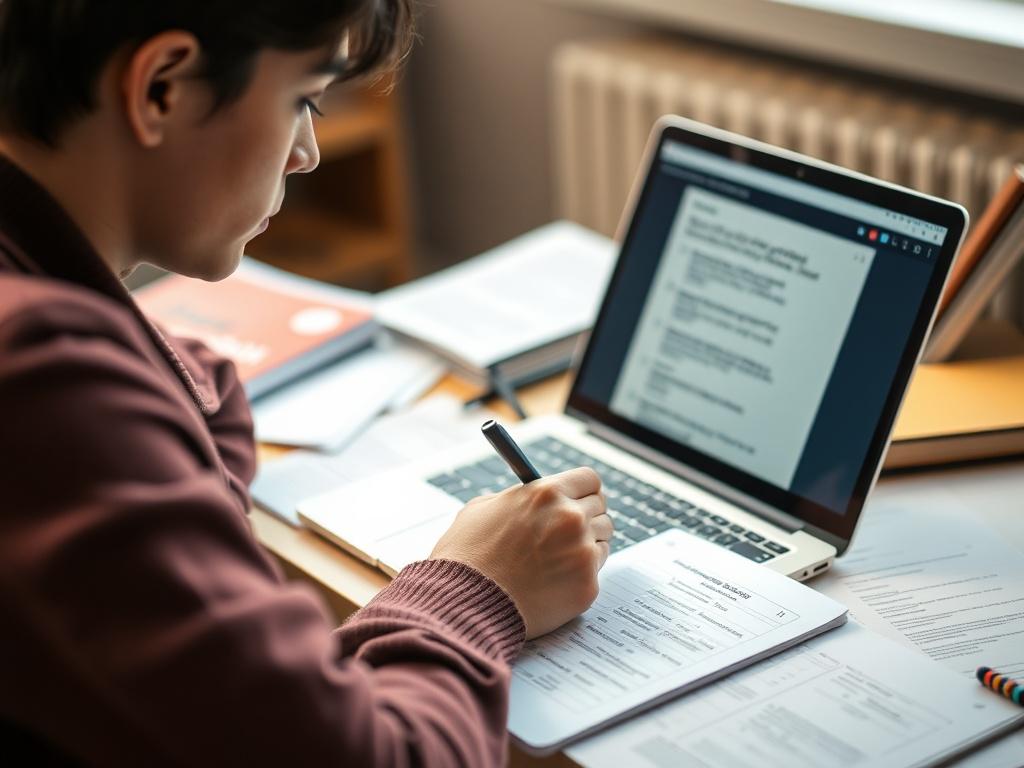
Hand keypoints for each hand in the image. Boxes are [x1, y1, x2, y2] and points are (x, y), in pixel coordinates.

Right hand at [430, 468, 610, 638]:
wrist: (465, 604)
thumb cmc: (467, 556)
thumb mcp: (483, 509)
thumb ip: (519, 499)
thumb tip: (535, 500)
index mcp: (547, 493)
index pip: (589, 480)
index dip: (583, 490)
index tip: (579, 499)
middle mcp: (570, 518)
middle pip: (601, 509)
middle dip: (586, 517)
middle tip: (567, 532)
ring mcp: (582, 552)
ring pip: (602, 540)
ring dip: (585, 545)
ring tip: (554, 559)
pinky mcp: (587, 585)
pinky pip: (595, 571)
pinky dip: (579, 574)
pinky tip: (552, 581)